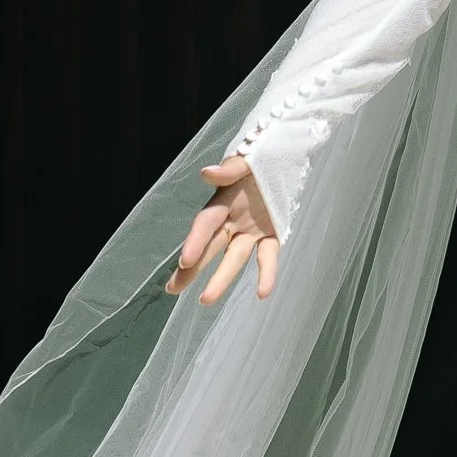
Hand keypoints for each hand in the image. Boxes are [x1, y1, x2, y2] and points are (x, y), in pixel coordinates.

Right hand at [170, 156, 279, 304]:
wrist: (285, 156)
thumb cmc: (260, 155)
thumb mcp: (246, 158)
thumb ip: (229, 169)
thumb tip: (207, 173)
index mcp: (223, 200)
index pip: (205, 223)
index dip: (194, 241)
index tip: (184, 261)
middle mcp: (232, 219)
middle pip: (209, 247)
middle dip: (191, 268)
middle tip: (172, 289)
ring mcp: (250, 230)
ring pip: (233, 258)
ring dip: (221, 279)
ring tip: (205, 300)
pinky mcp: (270, 236)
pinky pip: (267, 258)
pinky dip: (266, 274)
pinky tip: (263, 294)